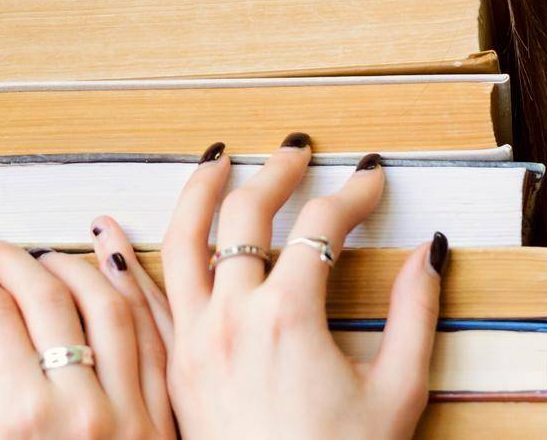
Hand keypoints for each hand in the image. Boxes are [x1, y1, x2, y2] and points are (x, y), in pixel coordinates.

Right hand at [0, 232, 177, 438]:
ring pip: (110, 305)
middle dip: (11, 257)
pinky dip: (134, 294)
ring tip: (44, 251)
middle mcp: (81, 411)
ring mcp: (131, 415)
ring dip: (75, 264)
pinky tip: (114, 266)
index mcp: (21, 422)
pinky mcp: (163, 423)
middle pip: (46, 297)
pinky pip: (155, 339)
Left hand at [89, 136, 443, 439]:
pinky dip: (128, 257)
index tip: (373, 177)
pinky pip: (143, 299)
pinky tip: (116, 229)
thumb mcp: (396, 393)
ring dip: (200, 192)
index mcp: (288, 318)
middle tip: (298, 153)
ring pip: (184, 242)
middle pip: (247, 216)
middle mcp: (231, 318)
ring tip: (217, 160)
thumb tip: (430, 252)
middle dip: (277, 173)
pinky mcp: (173, 369)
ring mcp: (194, 341)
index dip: (353, 194)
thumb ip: (414, 314)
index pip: (321, 227)